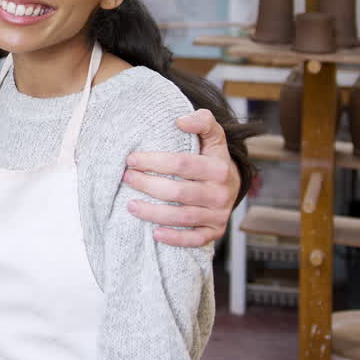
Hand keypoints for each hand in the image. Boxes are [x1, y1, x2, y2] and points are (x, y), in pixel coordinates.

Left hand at [122, 108, 239, 247]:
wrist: (233, 184)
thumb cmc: (213, 157)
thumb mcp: (213, 135)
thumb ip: (202, 121)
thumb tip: (181, 120)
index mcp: (219, 168)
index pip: (182, 164)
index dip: (154, 161)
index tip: (131, 159)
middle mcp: (220, 193)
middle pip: (178, 192)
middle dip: (148, 185)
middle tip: (127, 178)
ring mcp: (218, 214)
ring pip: (182, 217)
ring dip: (153, 213)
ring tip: (130, 205)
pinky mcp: (215, 231)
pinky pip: (194, 239)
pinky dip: (175, 238)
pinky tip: (154, 234)